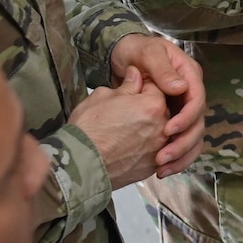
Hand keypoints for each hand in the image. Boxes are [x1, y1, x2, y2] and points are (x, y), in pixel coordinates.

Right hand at [66, 66, 168, 189]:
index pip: (156, 86)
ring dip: (146, 128)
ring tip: (123, 131)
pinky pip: (152, 150)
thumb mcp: (102, 96)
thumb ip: (126, 85)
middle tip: (125, 112)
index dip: (141, 86)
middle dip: (146, 108)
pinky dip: (143, 147)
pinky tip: (126, 146)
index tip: (131, 90)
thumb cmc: (88, 130)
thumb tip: (135, 76)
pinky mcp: (151, 167)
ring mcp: (158, 149)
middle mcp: (162, 127)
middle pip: (161, 109)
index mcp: (152, 105)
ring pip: (158, 131)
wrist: (80, 165)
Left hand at [111, 32, 205, 175]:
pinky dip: (175, 159)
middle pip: (198, 123)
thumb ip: (162, 69)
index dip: (187, 117)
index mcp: (189, 75)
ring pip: (193, 138)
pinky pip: (181, 143)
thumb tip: (180, 88)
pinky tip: (161, 171)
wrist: (123, 58)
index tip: (169, 129)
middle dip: (182, 143)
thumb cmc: (136, 51)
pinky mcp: (174, 122)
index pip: (197, 99)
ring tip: (161, 168)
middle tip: (162, 157)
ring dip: (180, 155)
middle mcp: (190, 94)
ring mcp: (183, 109)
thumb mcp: (147, 53)